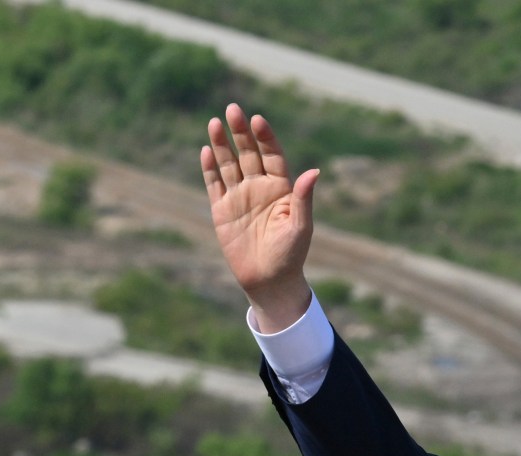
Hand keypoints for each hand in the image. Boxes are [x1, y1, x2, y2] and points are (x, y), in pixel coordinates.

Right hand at [199, 103, 317, 330]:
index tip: (258, 120)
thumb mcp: (300, 226)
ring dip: (222, 144)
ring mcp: (239, 197)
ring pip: (229, 164)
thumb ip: (303, 198)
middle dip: (240, 132)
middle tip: (233, 109)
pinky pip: (214, 184)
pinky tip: (206, 150)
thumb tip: (314, 172)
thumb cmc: (290, 255)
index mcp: (281, 187)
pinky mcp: (222, 210)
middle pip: (248, 152)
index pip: (272, 154)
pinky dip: (210, 168)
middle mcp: (259, 187)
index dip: (265, 137)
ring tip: (214, 122)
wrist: (269, 281)